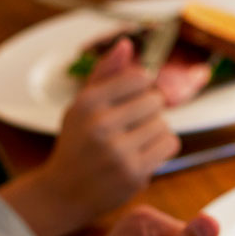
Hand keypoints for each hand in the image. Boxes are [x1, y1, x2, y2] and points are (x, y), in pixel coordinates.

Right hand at [0, 38, 179, 235]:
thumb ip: (105, 73)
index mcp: (86, 102)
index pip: (140, 77)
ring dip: (156, 132)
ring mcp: (117, 150)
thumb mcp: (82, 105)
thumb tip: (126, 43)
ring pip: (165, 124)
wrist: (64, 192)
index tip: (128, 103)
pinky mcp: (133, 172)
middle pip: (156, 101)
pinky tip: (142, 155)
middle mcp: (100, 124)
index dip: (140, 90)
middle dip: (149, 112)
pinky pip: (170, 144)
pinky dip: (162, 149)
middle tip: (130, 127)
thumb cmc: (78, 143)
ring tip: (133, 143)